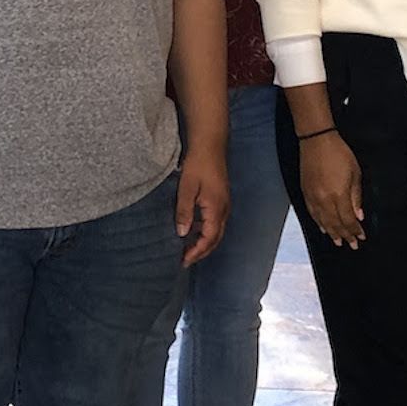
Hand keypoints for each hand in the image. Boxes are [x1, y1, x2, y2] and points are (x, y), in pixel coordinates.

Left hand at [177, 144, 229, 265]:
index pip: (208, 239)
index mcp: (216, 209)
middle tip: (185, 260)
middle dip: (201, 251)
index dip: (196, 252)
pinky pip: (215, 221)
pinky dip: (205, 230)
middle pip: (215, 239)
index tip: (184, 261)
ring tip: (187, 248)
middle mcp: (224, 210)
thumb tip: (182, 233)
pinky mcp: (221, 199)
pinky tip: (192, 229)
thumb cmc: (198, 164)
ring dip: (203, 242)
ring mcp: (224, 204)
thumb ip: (184, 212)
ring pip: (216, 231)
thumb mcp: (186, 188)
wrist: (210, 145)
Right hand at [299, 131, 364, 248]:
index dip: (355, 230)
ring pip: (322, 221)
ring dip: (331, 232)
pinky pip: (312, 213)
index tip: (361, 237)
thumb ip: (356, 196)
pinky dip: (318, 222)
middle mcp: (324, 199)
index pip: (348, 219)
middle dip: (345, 235)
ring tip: (337, 241)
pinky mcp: (305, 192)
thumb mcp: (354, 173)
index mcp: (339, 194)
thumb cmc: (338, 153)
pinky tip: (323, 227)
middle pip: (335, 223)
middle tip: (351, 245)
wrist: (316, 140)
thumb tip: (359, 214)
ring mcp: (313, 196)